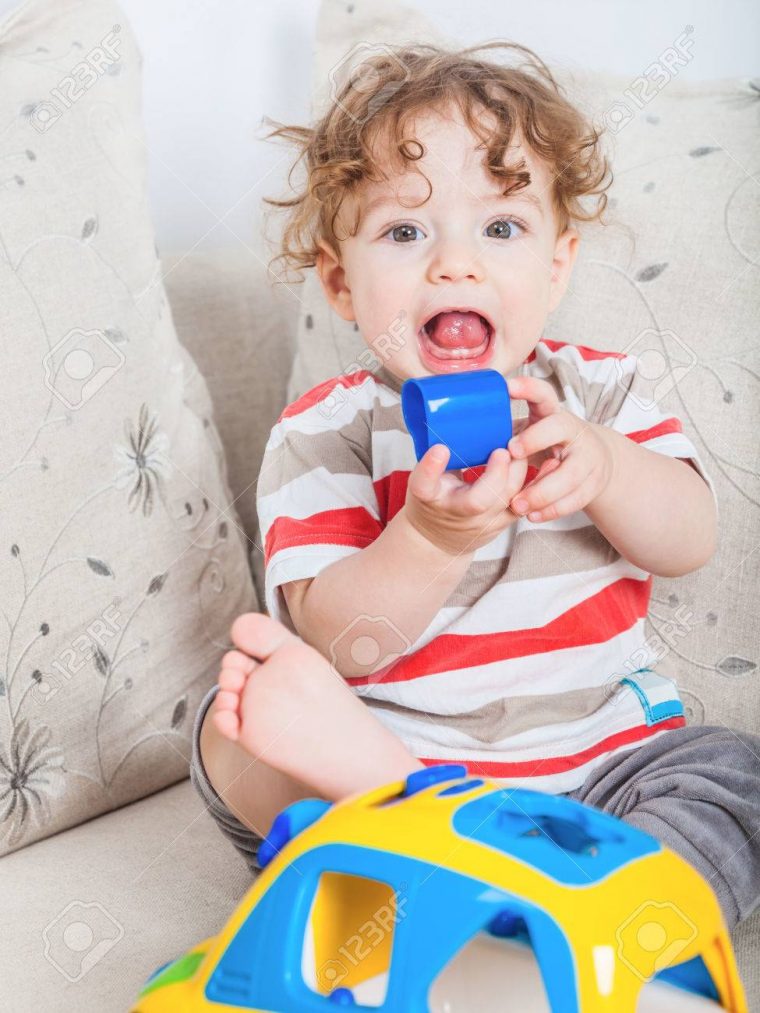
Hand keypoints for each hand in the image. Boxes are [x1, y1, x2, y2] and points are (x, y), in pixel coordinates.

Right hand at [403, 444, 527, 555]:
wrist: (436, 538)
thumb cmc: (432, 499)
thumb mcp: (425, 476)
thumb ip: (440, 455)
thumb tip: (456, 419)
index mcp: (428, 496)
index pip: (423, 485)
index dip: (430, 468)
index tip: (439, 449)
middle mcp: (454, 513)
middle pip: (476, 501)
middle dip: (495, 475)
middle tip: (503, 450)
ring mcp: (480, 523)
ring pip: (505, 502)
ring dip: (517, 474)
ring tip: (521, 450)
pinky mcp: (501, 524)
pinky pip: (522, 505)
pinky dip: (532, 484)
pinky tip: (538, 464)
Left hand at [506, 375, 613, 522]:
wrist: (595, 459)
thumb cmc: (550, 443)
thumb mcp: (533, 429)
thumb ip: (507, 430)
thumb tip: (460, 431)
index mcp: (554, 413)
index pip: (544, 394)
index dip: (529, 389)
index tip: (508, 388)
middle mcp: (574, 431)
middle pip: (559, 429)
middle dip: (535, 439)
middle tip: (511, 451)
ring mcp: (588, 457)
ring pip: (568, 474)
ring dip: (540, 491)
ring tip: (516, 504)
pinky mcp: (593, 483)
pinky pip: (575, 500)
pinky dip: (552, 510)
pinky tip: (532, 515)